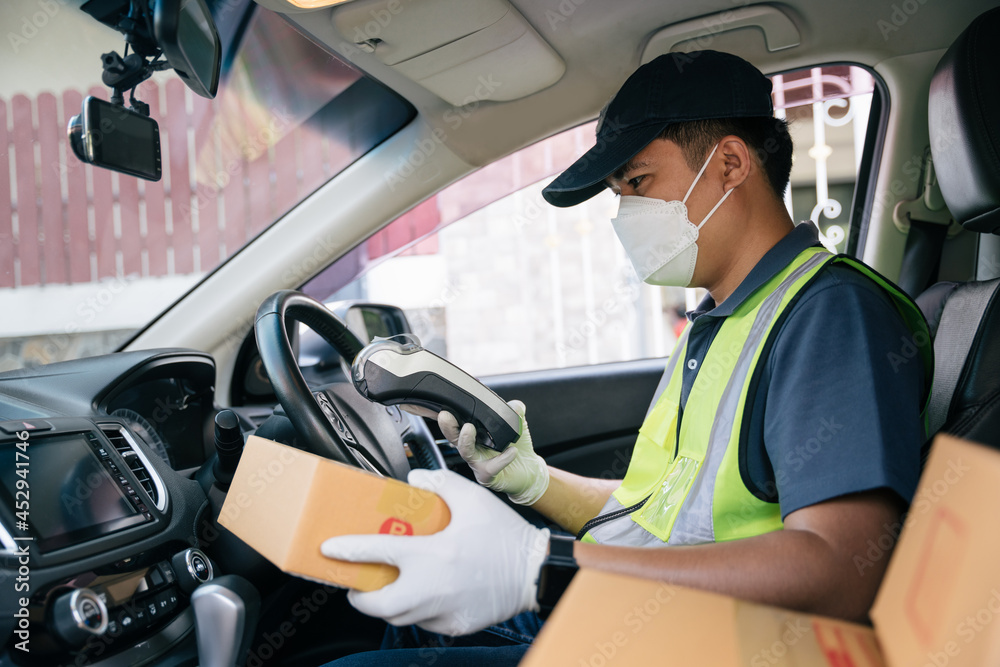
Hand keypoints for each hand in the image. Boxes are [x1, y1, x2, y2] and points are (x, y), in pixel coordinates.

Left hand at [321, 468, 548, 635]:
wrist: (535, 571)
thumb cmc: (505, 536)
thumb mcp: (473, 498)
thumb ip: (439, 484)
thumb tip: (414, 481)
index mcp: (432, 554)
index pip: (377, 552)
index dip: (348, 551)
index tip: (329, 549)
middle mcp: (432, 588)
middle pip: (377, 604)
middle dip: (359, 596)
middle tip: (357, 582)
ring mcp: (443, 611)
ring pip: (398, 617)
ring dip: (386, 604)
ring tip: (387, 587)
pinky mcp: (455, 625)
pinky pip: (424, 623)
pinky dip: (416, 611)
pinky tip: (422, 595)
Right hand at [438, 400, 549, 504]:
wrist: (529, 471)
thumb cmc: (517, 448)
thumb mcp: (517, 427)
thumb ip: (514, 413)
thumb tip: (515, 405)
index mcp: (475, 434)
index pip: (457, 423)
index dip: (447, 416)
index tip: (443, 407)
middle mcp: (472, 448)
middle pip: (453, 437)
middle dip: (447, 426)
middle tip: (446, 415)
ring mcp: (477, 463)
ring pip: (465, 452)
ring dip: (465, 440)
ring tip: (469, 428)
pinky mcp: (487, 476)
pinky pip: (491, 467)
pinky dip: (501, 459)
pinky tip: (512, 451)